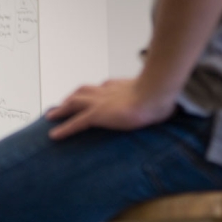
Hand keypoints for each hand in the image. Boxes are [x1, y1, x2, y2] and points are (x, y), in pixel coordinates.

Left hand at [44, 78, 175, 140]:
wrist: (157, 92)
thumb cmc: (163, 93)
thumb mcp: (160, 94)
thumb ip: (158, 98)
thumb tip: (171, 104)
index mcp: (120, 86)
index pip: (102, 87)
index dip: (93, 91)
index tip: (87, 94)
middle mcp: (107, 91)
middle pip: (82, 91)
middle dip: (70, 97)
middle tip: (61, 104)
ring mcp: (100, 102)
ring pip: (73, 104)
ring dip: (61, 110)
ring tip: (51, 116)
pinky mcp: (97, 114)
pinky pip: (75, 123)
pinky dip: (63, 129)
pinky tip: (54, 136)